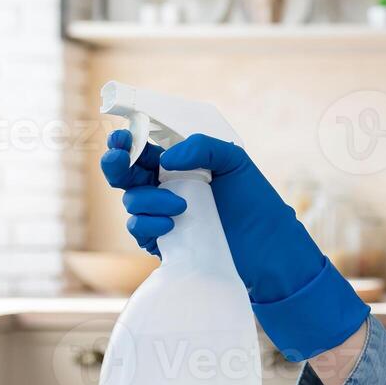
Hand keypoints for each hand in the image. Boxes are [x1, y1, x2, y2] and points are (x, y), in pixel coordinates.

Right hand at [100, 128, 366, 359]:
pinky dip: (148, 224)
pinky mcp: (164, 242)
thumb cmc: (256, 202)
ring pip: (132, 201)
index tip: (123, 137)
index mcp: (181, 165)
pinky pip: (138, 229)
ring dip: (148, 200)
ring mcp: (163, 215)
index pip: (145, 149)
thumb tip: (165, 158)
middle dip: (116, 164)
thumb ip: (203, 147)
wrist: (269, 248)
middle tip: (121, 159)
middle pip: (125, 173)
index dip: (127, 141)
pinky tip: (170, 225)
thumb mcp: (235, 162)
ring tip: (181, 205)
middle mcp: (167, 188)